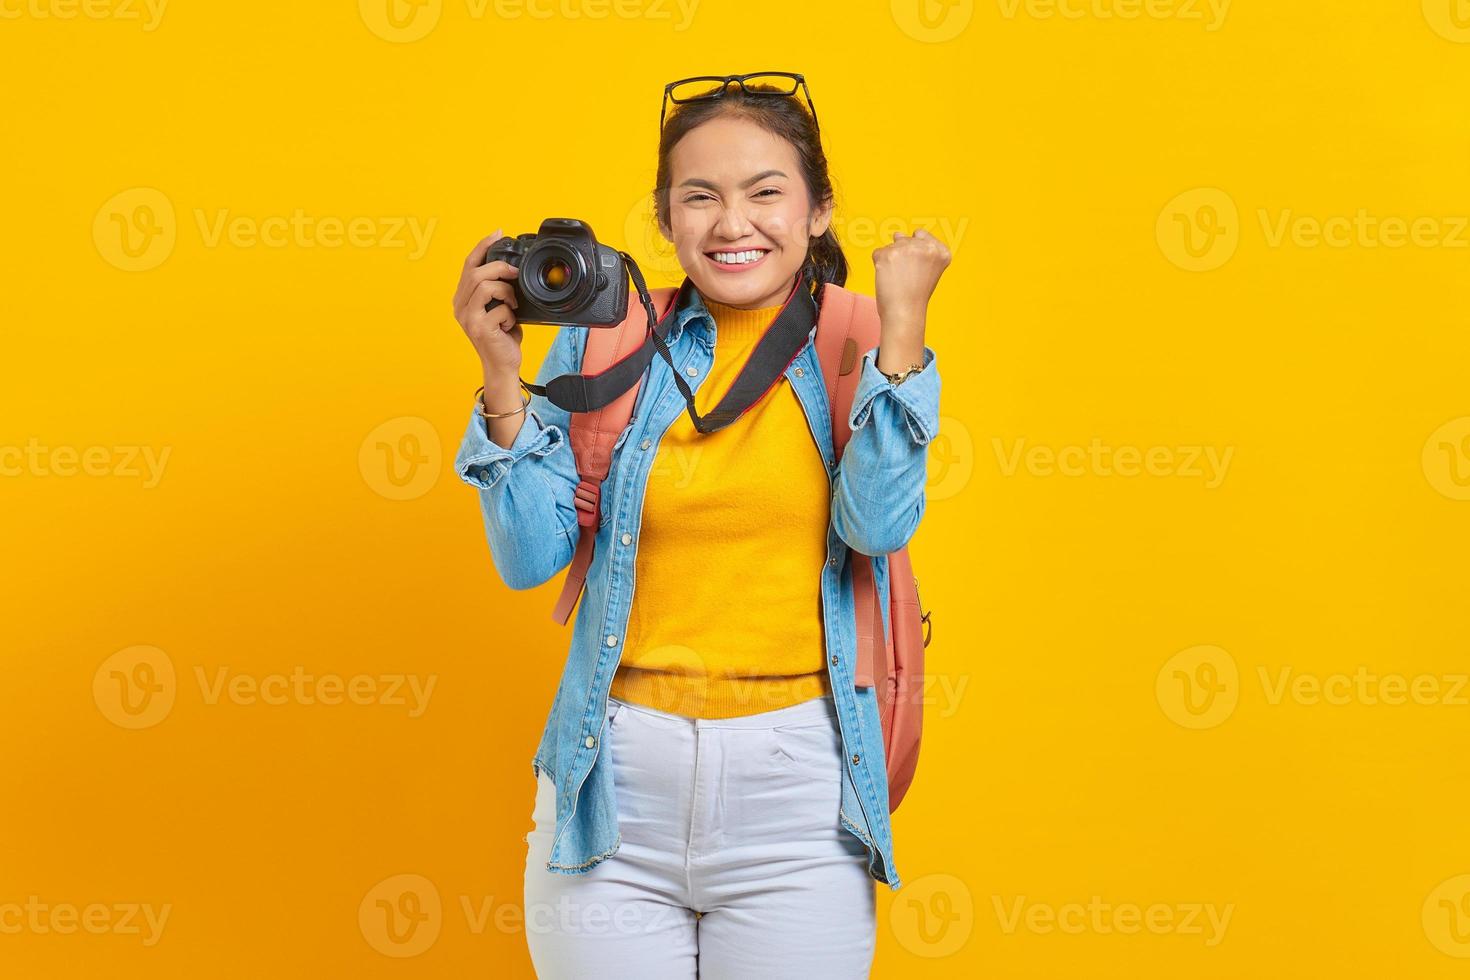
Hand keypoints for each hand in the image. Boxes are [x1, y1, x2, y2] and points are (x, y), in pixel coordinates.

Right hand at [453, 230, 522, 372]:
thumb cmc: (502, 336)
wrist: (502, 365)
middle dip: (500, 268)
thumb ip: (497, 289)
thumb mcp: (498, 307)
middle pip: (476, 272)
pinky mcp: (479, 328)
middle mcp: (460, 306)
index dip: (482, 246)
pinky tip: (510, 324)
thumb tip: (510, 267)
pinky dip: (511, 314)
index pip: (468, 265)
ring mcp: (467, 318)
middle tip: (515, 274)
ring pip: (485, 286)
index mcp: (463, 298)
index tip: (497, 233)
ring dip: (506, 292)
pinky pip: (499, 309)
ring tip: (514, 304)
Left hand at [872, 228, 950, 338]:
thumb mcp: (928, 270)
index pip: (921, 234)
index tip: (917, 269)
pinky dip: (879, 265)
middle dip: (902, 256)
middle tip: (907, 278)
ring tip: (898, 279)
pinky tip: (888, 278)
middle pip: (905, 239)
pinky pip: (878, 253)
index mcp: (942, 252)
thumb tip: (897, 234)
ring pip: (891, 246)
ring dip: (890, 261)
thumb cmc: (915, 296)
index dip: (915, 252)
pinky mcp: (889, 254)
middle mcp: (927, 247)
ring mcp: (908, 249)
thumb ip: (919, 249)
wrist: (904, 313)